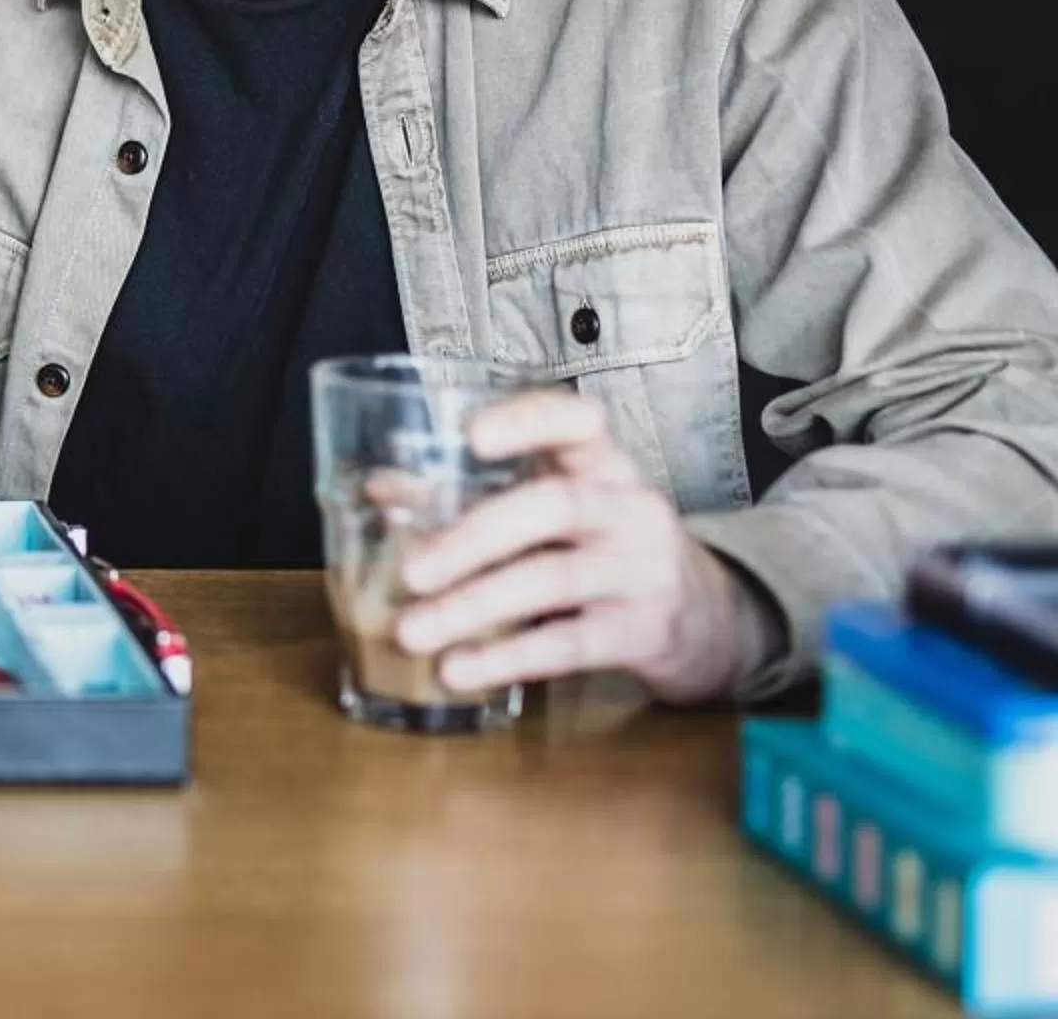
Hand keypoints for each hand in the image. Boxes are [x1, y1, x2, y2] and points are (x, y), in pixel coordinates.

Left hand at [389, 389, 771, 704]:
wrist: (710, 621)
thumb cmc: (606, 549)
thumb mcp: (559, 511)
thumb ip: (475, 496)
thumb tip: (380, 489)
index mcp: (605, 466)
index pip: (580, 423)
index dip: (529, 421)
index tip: (472, 435)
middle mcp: (630, 508)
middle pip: (556, 506)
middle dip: (476, 535)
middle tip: (411, 570)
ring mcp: (644, 571)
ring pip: (556, 580)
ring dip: (475, 606)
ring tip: (413, 632)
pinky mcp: (646, 632)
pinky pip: (570, 644)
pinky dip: (508, 658)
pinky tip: (459, 669)